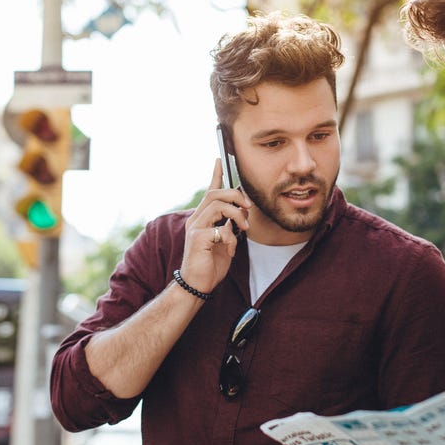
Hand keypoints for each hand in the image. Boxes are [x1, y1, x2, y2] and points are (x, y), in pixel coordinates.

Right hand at [179, 160, 251, 294]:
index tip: (220, 160)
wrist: (197, 285)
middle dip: (236, 196)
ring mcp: (195, 228)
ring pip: (218, 205)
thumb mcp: (225, 241)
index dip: (216, 175)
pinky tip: (230, 250)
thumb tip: (242, 211)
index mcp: (203, 218)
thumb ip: (230, 225)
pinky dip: (231, 238)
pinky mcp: (197, 238)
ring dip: (237, 215)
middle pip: (216, 194)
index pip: (209, 191)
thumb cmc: (210, 264)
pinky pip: (220, 229)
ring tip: (244, 230)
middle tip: (249, 208)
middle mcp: (196, 219)